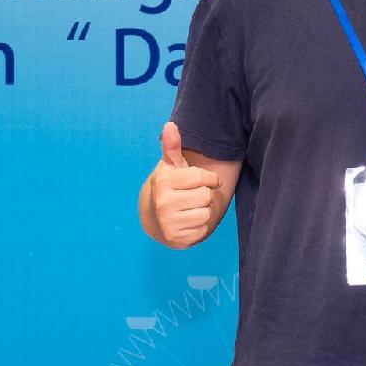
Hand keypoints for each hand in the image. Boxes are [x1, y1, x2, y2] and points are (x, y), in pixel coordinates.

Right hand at [148, 122, 225, 247]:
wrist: (155, 218)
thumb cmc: (170, 187)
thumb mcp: (171, 166)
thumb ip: (173, 146)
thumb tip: (170, 125)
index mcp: (163, 181)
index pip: (203, 178)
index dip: (210, 179)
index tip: (204, 181)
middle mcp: (163, 202)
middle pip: (207, 196)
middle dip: (206, 195)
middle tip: (194, 196)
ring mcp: (168, 222)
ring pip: (207, 214)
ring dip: (204, 211)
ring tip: (191, 208)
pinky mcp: (176, 239)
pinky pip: (203, 230)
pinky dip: (200, 227)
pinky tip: (188, 222)